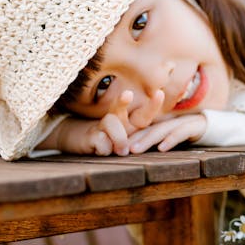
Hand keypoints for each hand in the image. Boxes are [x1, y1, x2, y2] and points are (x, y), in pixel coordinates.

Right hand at [42, 88, 166, 155]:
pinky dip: (104, 148)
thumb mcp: (130, 141)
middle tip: (127, 93)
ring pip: (111, 124)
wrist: (85, 142)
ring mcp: (102, 126)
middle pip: (119, 108)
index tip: (160, 93)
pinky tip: (101, 150)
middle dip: (123, 101)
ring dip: (118, 138)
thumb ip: (140, 139)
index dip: (152, 105)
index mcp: (130, 121)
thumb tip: (156, 140)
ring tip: (121, 151)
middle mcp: (117, 120)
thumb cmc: (113, 140)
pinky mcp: (91, 136)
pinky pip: (101, 142)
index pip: (143, 114)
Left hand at [128, 114, 206, 153]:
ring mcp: (180, 122)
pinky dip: (171, 139)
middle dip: (135, 138)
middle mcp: (169, 121)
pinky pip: (180, 132)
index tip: (117, 148)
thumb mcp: (171, 138)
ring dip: (148, 140)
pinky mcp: (193, 126)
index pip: (144, 129)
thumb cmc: (189, 135)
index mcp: (162, 124)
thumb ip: (157, 143)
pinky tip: (162, 148)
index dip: (130, 137)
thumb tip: (136, 154)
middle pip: (149, 129)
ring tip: (136, 149)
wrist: (213, 126)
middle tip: (123, 149)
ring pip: (161, 130)